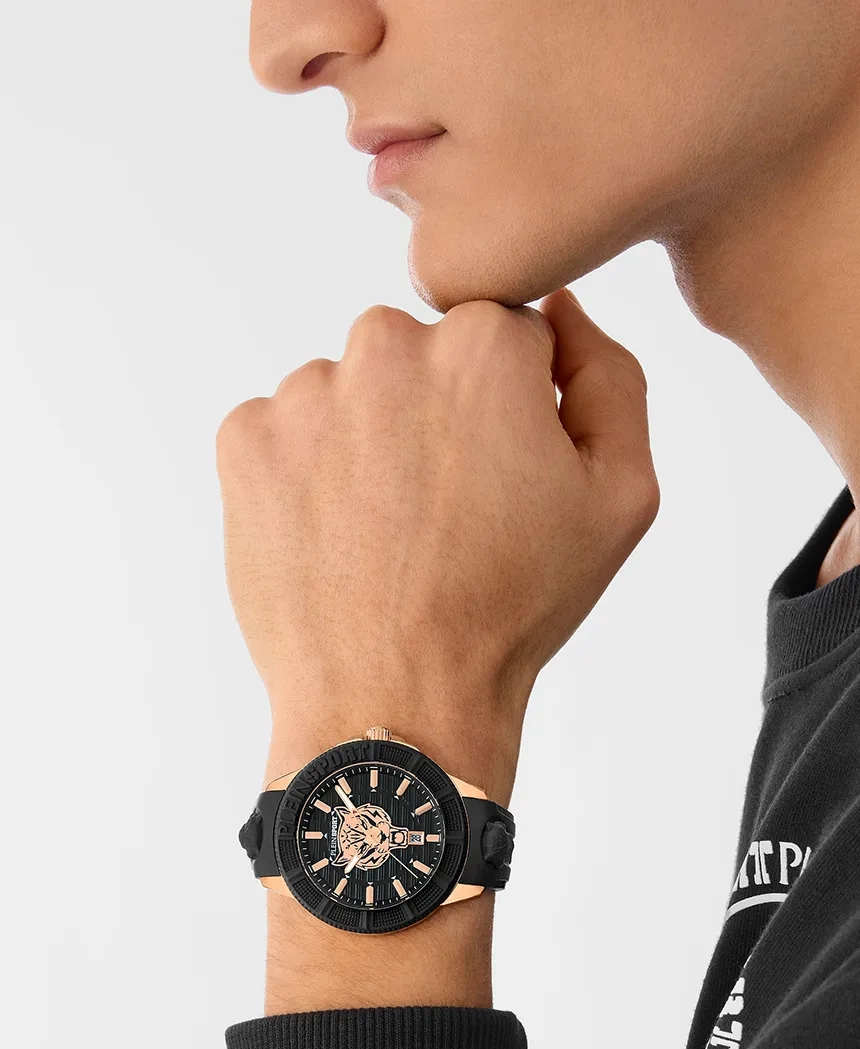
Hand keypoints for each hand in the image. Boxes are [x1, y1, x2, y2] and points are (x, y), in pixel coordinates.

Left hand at [217, 290, 657, 804]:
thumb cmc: (514, 606)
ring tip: (387, 534)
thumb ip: (610, 378)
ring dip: (368, 442)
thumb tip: (563, 311)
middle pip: (421, 354)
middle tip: (445, 511)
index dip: (513, 408)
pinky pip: (286, 431)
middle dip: (437, 412)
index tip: (502, 476)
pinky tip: (336, 536)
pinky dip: (306, 473)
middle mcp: (385, 344)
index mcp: (484, 344)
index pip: (505, 337)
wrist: (398, 700)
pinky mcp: (245, 440)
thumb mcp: (621, 496)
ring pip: (349, 392)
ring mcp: (305, 391)